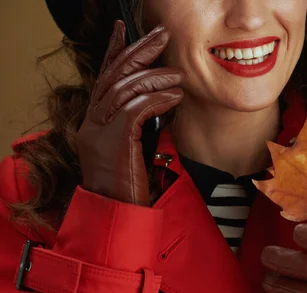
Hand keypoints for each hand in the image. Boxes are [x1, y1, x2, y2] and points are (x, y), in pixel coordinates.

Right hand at [75, 21, 184, 205]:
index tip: (126, 30)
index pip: (104, 78)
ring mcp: (100, 130)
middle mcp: (92, 122)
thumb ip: (140, 125)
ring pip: (126, 88)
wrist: (115, 213)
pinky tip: (175, 96)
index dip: (115, 51)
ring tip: (178, 74)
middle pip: (114, 75)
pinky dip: (159, 98)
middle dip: (139, 51)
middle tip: (160, 35)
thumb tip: (164, 102)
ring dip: (155, 76)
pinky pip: (138, 108)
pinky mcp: (114, 139)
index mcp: (95, 122)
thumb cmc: (127, 186)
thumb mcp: (132, 148)